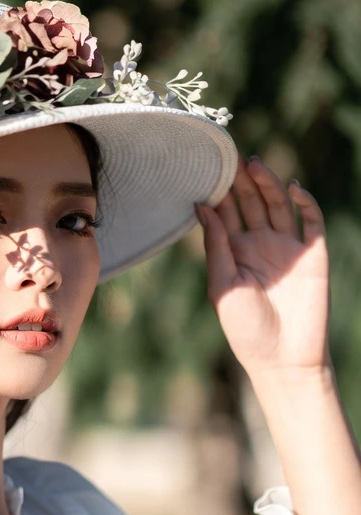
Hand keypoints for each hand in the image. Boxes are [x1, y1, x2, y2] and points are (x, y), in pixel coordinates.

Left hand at [195, 154, 330, 379]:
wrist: (282, 358)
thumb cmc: (245, 328)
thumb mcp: (222, 285)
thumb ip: (215, 245)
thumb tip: (200, 205)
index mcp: (234, 251)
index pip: (226, 212)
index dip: (219, 190)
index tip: (207, 165)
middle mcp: (260, 244)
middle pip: (252, 202)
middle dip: (243, 179)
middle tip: (232, 155)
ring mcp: (288, 247)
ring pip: (279, 205)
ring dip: (269, 185)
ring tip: (255, 165)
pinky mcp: (313, 254)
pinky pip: (312, 222)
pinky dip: (305, 203)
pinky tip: (293, 189)